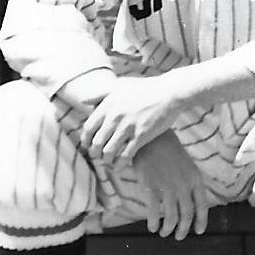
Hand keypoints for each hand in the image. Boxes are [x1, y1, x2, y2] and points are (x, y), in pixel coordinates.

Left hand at [79, 73, 197, 163]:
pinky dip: (120, 164)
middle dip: (95, 153)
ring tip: (108, 162)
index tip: (88, 145)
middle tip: (97, 156)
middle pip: (97, 142)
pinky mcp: (142, 135)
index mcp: (108, 105)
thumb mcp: (120, 86)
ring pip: (109, 151)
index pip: (88, 128)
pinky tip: (119, 168)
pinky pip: (126, 155)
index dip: (86, 140)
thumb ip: (100, 94)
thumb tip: (83, 102)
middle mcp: (115, 117)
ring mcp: (128, 126)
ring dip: (106, 160)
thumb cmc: (146, 88)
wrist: (171, 92)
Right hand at [131, 135, 216, 239]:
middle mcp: (184, 186)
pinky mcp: (151, 189)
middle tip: (179, 237)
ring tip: (164, 233)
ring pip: (171, 216)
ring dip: (169, 229)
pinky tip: (152, 227)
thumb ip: (188, 182)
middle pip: (187, 214)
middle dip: (184, 229)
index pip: (202, 205)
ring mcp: (168, 188)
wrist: (152, 139)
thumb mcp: (186, 165)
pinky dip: (153, 223)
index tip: (199, 231)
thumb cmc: (168, 151)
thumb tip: (188, 198)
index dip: (201, 220)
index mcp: (195, 179)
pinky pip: (154, 212)